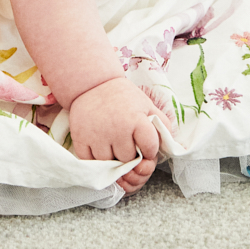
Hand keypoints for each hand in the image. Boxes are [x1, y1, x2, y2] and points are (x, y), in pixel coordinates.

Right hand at [68, 77, 162, 193]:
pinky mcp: (80, 139)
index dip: (149, 150)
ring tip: (112, 143)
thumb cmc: (123, 97)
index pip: (150, 149)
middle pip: (128, 160)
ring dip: (112, 159)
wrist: (92, 83)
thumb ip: (162, 125)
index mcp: (136, 119)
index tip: (144, 144)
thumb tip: (170, 147)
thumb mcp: (147, 105)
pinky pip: (91, 163)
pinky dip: (96, 160)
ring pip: (109, 165)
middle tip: (126, 142)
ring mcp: (96, 135)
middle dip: (129, 155)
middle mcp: (117, 129)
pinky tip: (100, 147)